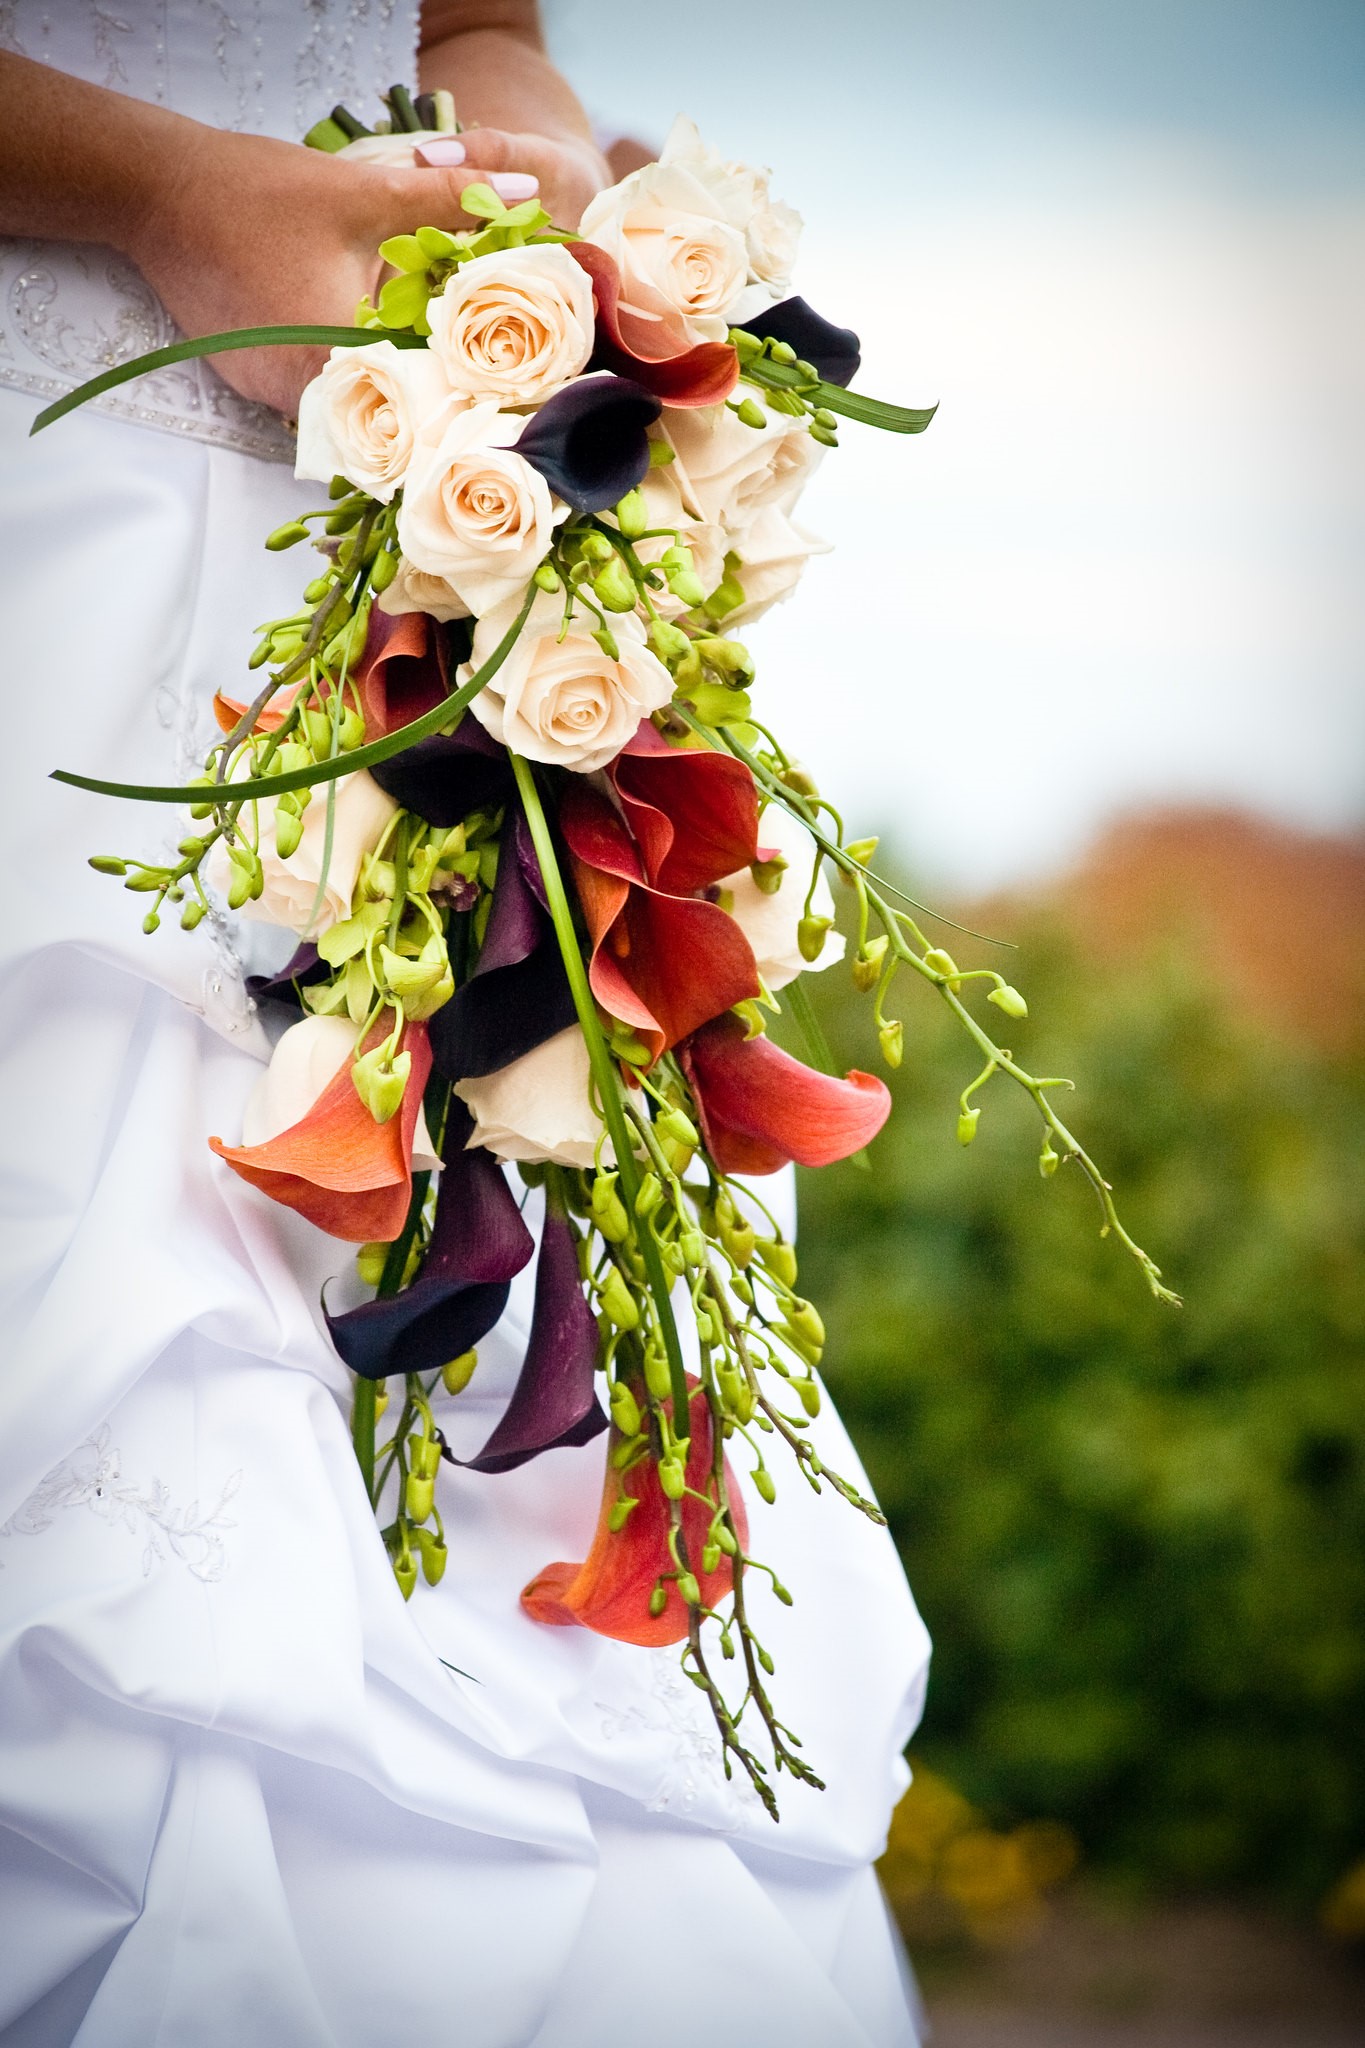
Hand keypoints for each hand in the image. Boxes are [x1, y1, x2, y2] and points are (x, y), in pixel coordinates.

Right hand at [125, 123, 605, 416]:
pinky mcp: (254, 384)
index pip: (419, 409)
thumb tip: (522, 192)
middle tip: (495, 402)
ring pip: (353, 413)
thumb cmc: (258, 193)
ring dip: (393, 396)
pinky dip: (351, 380)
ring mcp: (272, 396)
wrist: (158, 194)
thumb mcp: (363, 192)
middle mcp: (301, 396)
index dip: (466, 411)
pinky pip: (318, 396)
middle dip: (436, 410)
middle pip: (388, 422)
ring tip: (449, 379)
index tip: (511, 412)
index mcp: (334, 359)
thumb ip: (447, 198)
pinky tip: (379, 354)